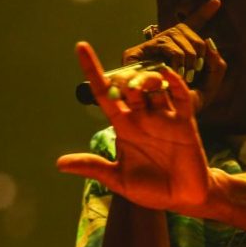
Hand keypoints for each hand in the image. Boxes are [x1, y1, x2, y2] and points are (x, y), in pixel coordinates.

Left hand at [56, 40, 215, 211]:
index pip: (104, 93)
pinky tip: (166, 75)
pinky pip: (180, 96)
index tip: (81, 47)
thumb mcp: (119, 180)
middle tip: (124, 88)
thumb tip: (60, 164)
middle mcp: (143, 118)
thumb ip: (94, 168)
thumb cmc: (152, 189)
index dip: (92, 71)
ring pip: (153, 85)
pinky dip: (174, 82)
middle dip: (124, 78)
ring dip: (145, 79)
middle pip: (129, 85)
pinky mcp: (185, 123)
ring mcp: (164, 118)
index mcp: (124, 128)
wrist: (184, 199)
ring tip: (140, 87)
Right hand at [121, 0, 226, 113]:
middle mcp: (165, 43)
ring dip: (187, 61)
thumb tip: (210, 43)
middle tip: (191, 74)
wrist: (164, 119)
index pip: (193, 26)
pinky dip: (176, 61)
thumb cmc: (185, 104)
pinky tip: (174, 72)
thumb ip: (217, 64)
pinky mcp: (134, 53)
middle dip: (198, 55)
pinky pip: (168, 46)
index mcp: (182, 49)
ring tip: (181, 77)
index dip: (204, 12)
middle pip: (191, 33)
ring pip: (180, 37)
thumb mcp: (208, 85)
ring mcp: (150, 47)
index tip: (217, 1)